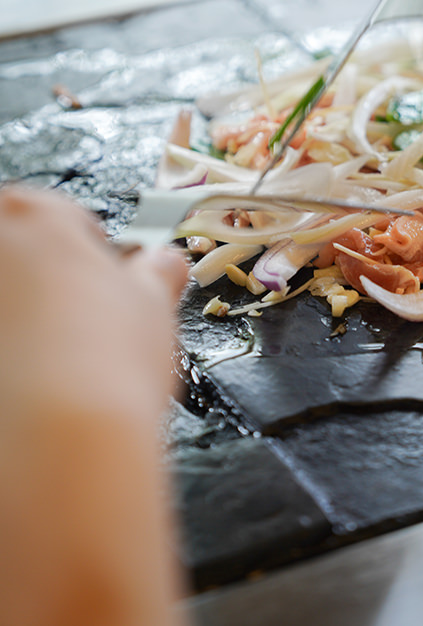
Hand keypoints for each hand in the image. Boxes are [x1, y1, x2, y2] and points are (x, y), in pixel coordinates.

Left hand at [0, 187, 187, 625]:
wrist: (61, 449)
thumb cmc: (104, 365)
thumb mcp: (155, 300)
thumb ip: (156, 271)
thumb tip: (164, 264)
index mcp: (30, 214)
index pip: (65, 218)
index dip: (93, 254)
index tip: (107, 281)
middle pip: (20, 256)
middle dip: (49, 284)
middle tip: (84, 324)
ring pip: (5, 304)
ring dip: (22, 322)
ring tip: (58, 363)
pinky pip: (1, 344)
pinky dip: (12, 358)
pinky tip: (29, 385)